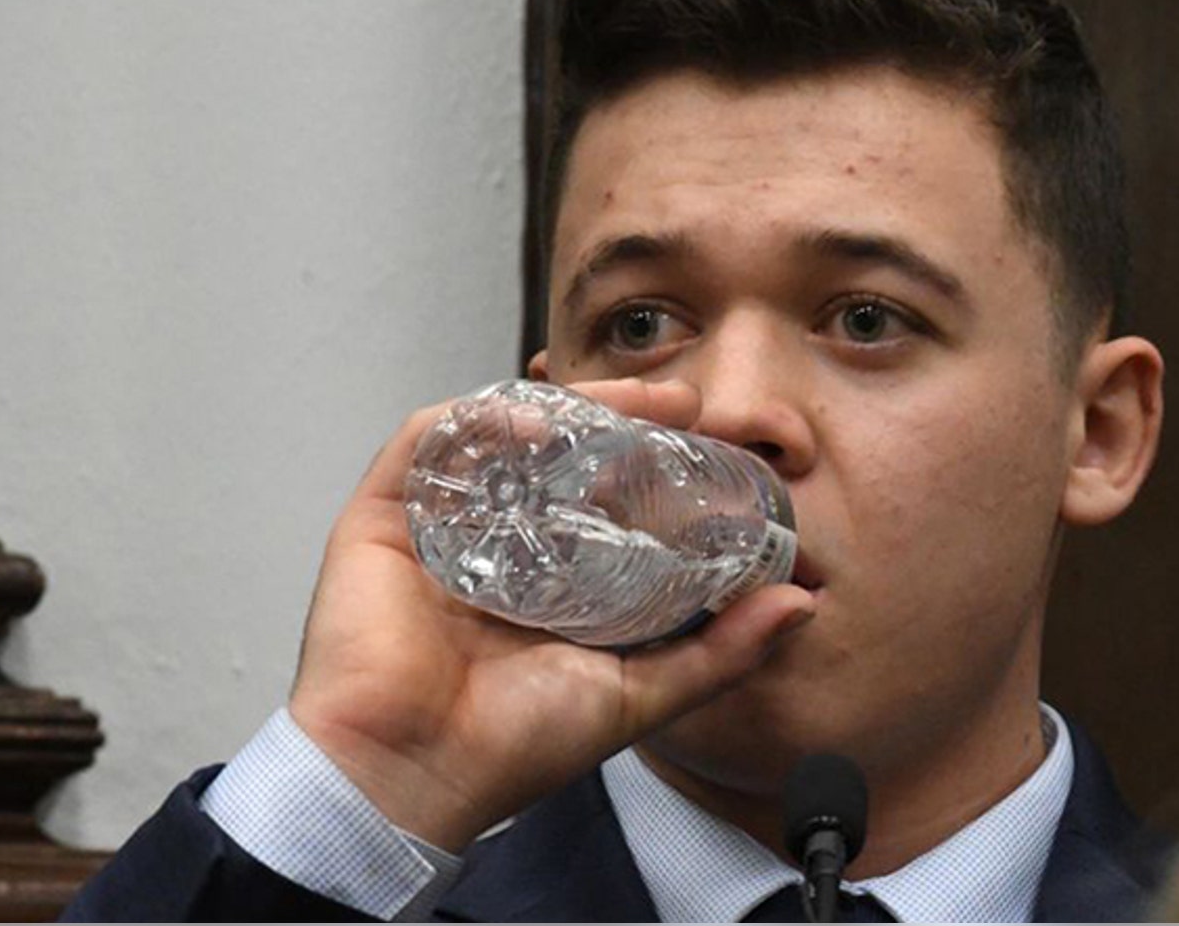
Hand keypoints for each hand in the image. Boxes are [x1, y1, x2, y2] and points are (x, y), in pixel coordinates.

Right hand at [287, 378, 814, 850]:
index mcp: (548, 582)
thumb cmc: (512, 748)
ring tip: (622, 402)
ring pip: (500, 437)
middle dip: (619, 418)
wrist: (411, 778)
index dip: (654, 460)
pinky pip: (426, 443)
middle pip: (557, 455)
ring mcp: (437, 527)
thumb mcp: (638, 694)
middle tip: (678, 399)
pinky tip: (535, 423)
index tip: (708, 435)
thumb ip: (718, 651)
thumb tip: (798, 603)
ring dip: (563, 408)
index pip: (604, 497)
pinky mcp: (380, 518)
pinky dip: (481, 420)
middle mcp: (494, 545)